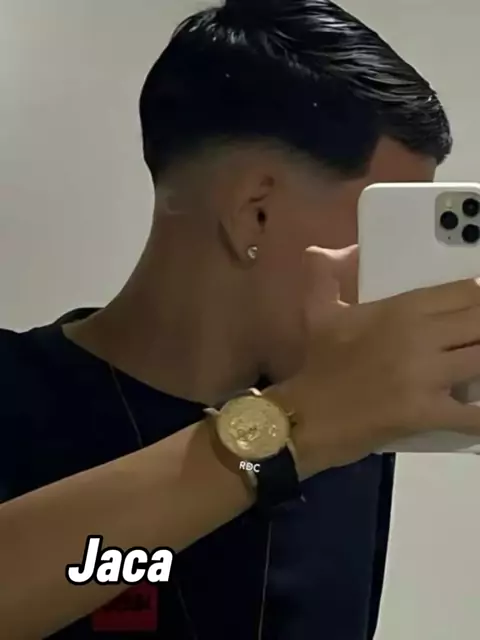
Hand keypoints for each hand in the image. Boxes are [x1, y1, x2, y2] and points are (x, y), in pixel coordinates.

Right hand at [278, 246, 479, 476]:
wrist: (305, 415)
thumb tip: (329, 251)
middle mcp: (418, 335)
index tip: (476, 311)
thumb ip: (322, 273)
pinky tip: (479, 410)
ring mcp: (424, 375)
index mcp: (400, 308)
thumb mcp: (317, 312)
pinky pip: (472, 415)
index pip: (466, 291)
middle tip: (472, 341)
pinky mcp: (425, 413)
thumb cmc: (318, 364)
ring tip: (476, 375)